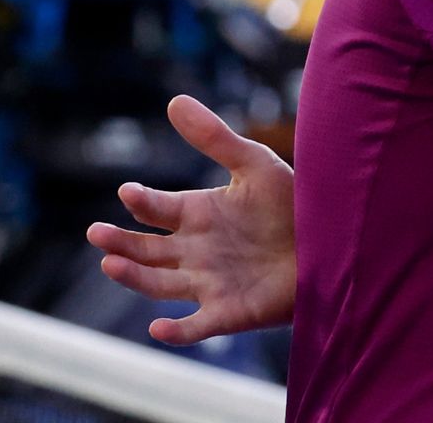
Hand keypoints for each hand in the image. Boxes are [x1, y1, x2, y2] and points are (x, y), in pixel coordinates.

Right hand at [85, 95, 297, 344]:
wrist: (335, 239)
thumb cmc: (292, 201)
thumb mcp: (255, 165)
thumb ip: (214, 137)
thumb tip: (174, 100)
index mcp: (198, 214)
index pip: (158, 209)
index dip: (142, 201)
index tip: (129, 192)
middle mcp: (196, 250)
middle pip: (148, 250)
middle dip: (121, 243)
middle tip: (97, 233)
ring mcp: (209, 282)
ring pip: (160, 284)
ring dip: (135, 278)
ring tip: (110, 265)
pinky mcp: (230, 311)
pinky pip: (196, 326)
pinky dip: (176, 332)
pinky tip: (157, 328)